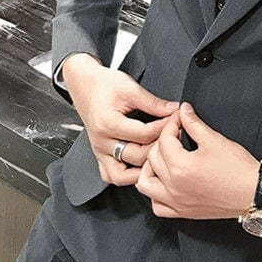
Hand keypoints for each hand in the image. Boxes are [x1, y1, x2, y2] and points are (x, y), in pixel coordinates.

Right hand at [63, 53, 178, 186]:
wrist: (84, 85)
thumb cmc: (104, 85)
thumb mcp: (130, 88)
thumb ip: (153, 103)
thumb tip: (173, 110)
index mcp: (108, 123)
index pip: (144, 134)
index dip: (165, 127)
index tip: (176, 120)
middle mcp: (101, 141)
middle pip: (137, 155)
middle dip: (159, 147)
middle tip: (173, 136)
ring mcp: (99, 151)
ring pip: (123, 175)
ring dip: (143, 168)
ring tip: (158, 155)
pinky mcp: (100, 155)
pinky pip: (112, 176)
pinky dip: (127, 176)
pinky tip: (141, 167)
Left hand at [134, 102, 261, 219]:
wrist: (254, 192)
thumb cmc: (239, 170)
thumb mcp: (215, 140)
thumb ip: (194, 123)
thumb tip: (184, 111)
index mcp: (181, 167)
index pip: (164, 139)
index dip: (172, 124)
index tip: (179, 119)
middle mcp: (174, 187)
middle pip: (152, 158)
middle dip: (161, 141)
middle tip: (175, 134)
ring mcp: (177, 202)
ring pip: (145, 184)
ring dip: (149, 168)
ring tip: (162, 159)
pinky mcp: (183, 212)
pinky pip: (157, 206)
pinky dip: (155, 194)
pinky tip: (164, 183)